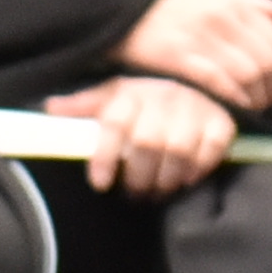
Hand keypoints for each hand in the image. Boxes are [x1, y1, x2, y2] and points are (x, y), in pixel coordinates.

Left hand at [37, 71, 238, 196]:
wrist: (197, 79)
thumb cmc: (144, 97)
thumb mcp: (112, 95)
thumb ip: (83, 105)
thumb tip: (49, 107)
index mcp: (133, 92)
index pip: (114, 124)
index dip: (104, 157)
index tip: (99, 184)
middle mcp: (165, 96)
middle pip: (148, 144)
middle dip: (138, 177)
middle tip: (133, 193)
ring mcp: (197, 107)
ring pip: (178, 151)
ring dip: (165, 180)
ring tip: (155, 192)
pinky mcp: (222, 121)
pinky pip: (211, 151)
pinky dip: (197, 170)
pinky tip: (185, 179)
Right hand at [116, 0, 271, 111]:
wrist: (128, 14)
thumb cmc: (176, 8)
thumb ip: (255, 4)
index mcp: (234, 3)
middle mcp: (221, 18)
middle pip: (266, 60)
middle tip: (270, 100)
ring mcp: (200, 37)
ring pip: (246, 73)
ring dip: (256, 96)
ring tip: (254, 106)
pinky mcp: (178, 56)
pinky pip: (217, 80)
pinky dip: (233, 96)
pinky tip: (237, 105)